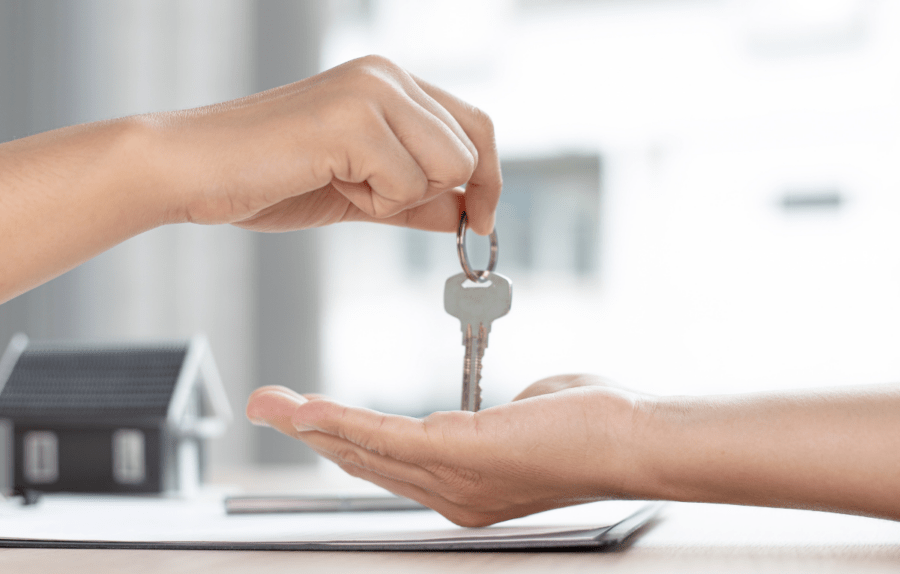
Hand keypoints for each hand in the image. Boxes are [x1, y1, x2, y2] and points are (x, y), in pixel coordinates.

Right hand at [152, 55, 501, 234]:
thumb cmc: (268, 177)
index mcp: (389, 83)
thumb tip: (468, 214)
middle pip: (472, 147)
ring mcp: (371, 92)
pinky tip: (327, 179)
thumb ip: (415, 198)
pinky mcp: (352, 120)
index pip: (475, 124)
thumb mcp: (360, 192)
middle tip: (374, 196)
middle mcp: (387, 76)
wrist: (195, 172)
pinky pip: (408, 184)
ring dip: (398, 196)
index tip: (483, 221)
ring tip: (341, 181)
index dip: (489, 177)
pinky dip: (373, 201)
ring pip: (448, 167)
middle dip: (439, 192)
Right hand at [246, 375, 650, 526]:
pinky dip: (340, 421)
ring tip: (271, 404)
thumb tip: (497, 402)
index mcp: (466, 489)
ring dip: (310, 424)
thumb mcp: (530, 415)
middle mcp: (451, 496)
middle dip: (309, 434)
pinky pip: (384, 437)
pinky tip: (309, 409)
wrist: (630, 439)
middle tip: (268, 408)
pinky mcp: (457, 454)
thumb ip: (500, 413)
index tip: (309, 421)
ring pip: (364, 450)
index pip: (391, 466)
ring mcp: (452, 481)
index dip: (343, 442)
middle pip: (364, 463)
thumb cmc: (593, 426)